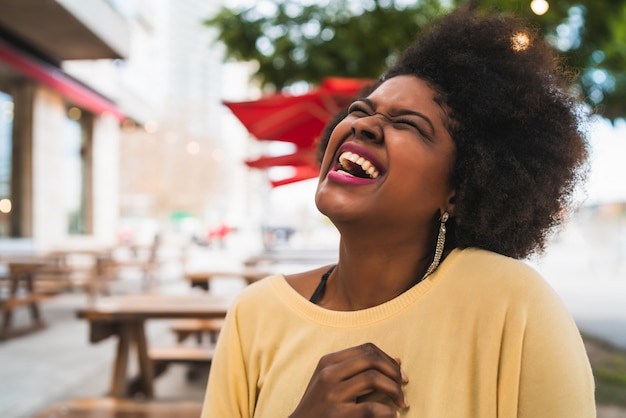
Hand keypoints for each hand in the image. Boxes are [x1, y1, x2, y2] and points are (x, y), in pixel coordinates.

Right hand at [288, 343, 408, 417]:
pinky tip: (393, 415)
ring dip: (394, 390)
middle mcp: (328, 374)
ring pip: (373, 379)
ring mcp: (331, 395)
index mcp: (328, 362)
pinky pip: (371, 408)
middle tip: (404, 385)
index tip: (399, 373)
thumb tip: (398, 360)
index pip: (366, 349)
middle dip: (394, 372)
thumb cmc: (320, 406)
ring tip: (401, 402)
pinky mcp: (337, 416)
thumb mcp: (332, 382)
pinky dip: (388, 412)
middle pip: (371, 359)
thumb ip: (360, 371)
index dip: (388, 359)